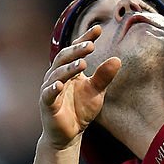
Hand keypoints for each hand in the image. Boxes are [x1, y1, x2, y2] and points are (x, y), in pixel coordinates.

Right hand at [40, 24, 120, 148]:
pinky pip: (48, 94)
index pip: (76, 49)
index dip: (85, 39)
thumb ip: (104, 76)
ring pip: (57, 74)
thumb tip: (117, 59)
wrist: (69, 135)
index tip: (97, 29)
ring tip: (83, 62)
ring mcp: (49, 89)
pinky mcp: (46, 104)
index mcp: (69, 70)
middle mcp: (57, 75)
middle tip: (91, 45)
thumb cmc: (81, 110)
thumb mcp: (96, 92)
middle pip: (64, 57)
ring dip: (69, 67)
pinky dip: (52, 88)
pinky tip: (60, 85)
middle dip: (77, 50)